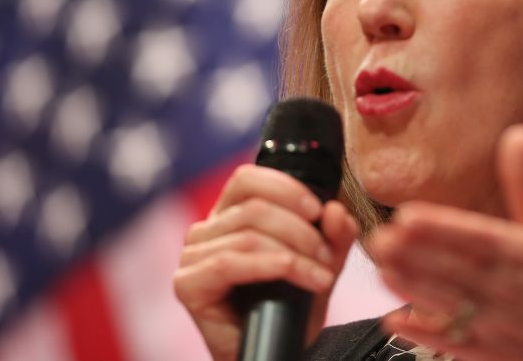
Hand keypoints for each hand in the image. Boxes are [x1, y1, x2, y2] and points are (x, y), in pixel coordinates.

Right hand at [173, 164, 358, 360]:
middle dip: (300, 230)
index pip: (248, 179)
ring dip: (294, 253)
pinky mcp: (188, 284)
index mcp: (229, 215)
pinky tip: (294, 273)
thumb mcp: (321, 263)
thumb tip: (335, 209)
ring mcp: (192, 257)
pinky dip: (270, 265)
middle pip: (254, 207)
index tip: (318, 209)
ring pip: (248, 235)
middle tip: (326, 256)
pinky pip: (231, 263)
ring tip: (320, 275)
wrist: (277, 353)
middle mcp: (205, 231)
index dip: (285, 188)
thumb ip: (333, 236)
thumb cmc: (291, 307)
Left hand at [367, 124, 522, 359]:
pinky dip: (425, 334)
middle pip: (457, 270)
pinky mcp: (488, 351)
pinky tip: (396, 320)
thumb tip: (519, 133)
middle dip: (416, 256)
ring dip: (414, 288)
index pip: (479, 237)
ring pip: (450, 304)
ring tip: (380, 271)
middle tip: (380, 239)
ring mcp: (498, 323)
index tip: (408, 215)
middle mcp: (510, 287)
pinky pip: (454, 342)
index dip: (444, 228)